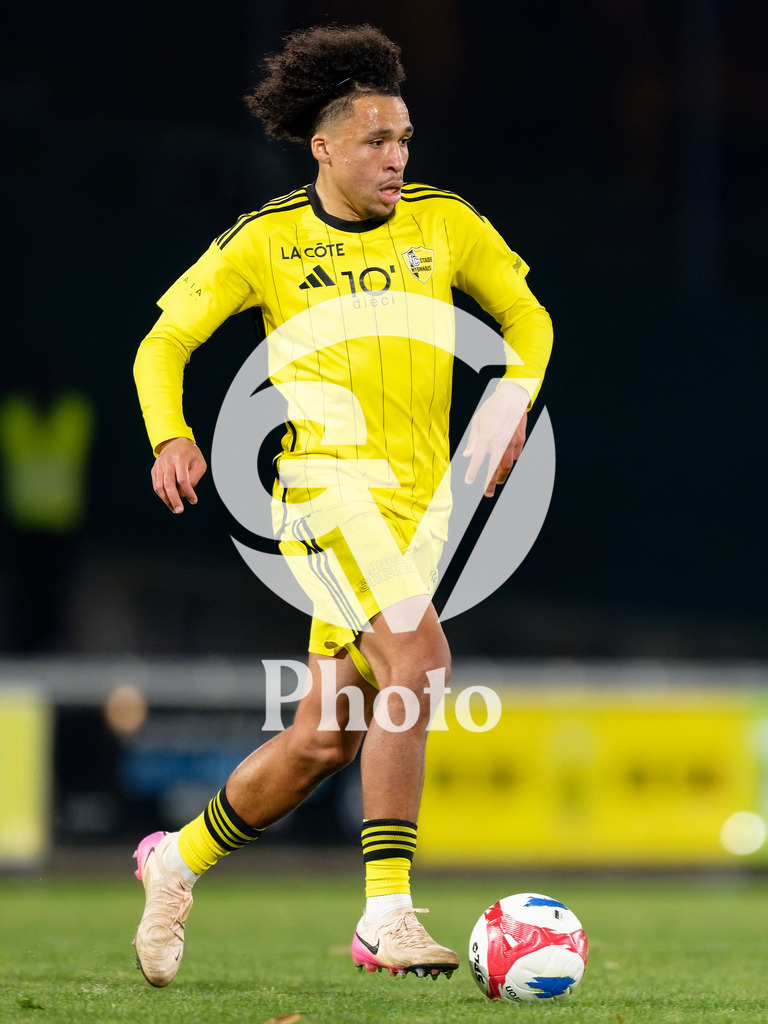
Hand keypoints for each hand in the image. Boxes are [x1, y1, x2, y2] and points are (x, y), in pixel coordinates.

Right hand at [151, 437, 206, 512]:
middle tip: (180, 510)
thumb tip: (185, 492)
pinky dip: (162, 495)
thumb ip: (194, 478)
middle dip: (174, 500)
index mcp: (180, 459)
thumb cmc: (191, 454)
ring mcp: (158, 466)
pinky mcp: (154, 470)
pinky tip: (169, 502)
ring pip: (159, 487)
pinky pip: (156, 485)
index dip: (188, 492)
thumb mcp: (199, 463)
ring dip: (167, 500)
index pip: (183, 480)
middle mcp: (167, 462)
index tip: (194, 501)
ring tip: (175, 509)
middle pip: (168, 484)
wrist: (176, 442)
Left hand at [463, 381, 528, 497]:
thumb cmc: (492, 408)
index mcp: (486, 438)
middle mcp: (499, 443)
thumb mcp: (477, 421)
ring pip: (507, 465)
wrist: (513, 397)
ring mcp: (512, 443)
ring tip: (497, 482)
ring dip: (501, 475)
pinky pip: (515, 455)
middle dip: (490, 483)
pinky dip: (510, 461)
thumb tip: (467, 455)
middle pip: (495, 469)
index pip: (478, 461)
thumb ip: (473, 440)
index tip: (469, 481)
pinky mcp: (520, 440)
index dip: (472, 473)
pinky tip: (506, 463)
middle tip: (487, 494)